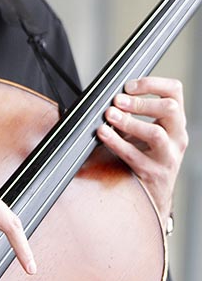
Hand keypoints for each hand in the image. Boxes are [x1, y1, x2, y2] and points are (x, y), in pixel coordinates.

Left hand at [98, 76, 187, 225]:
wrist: (153, 196)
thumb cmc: (146, 158)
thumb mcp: (146, 133)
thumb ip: (134, 113)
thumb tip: (109, 94)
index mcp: (176, 123)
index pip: (174, 92)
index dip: (152, 83)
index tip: (129, 85)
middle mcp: (177, 138)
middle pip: (170, 109)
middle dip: (141, 102)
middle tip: (117, 100)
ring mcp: (167, 157)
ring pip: (156, 134)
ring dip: (129, 122)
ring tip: (110, 115)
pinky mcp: (152, 174)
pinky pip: (133, 156)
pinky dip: (116, 142)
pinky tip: (103, 133)